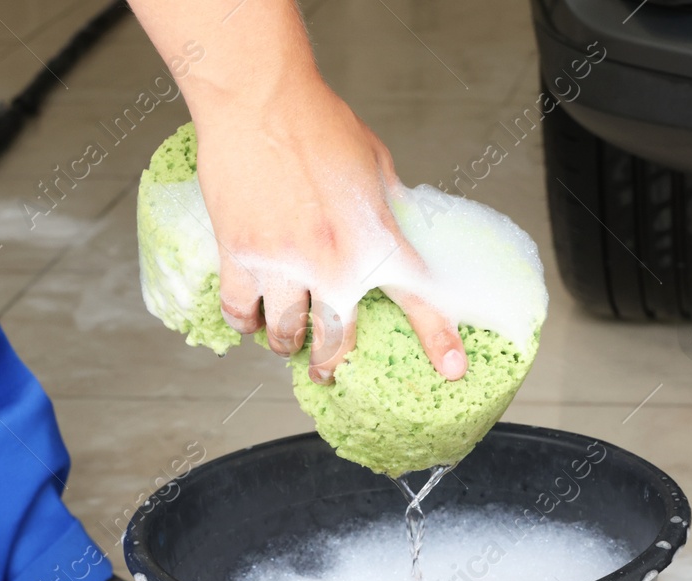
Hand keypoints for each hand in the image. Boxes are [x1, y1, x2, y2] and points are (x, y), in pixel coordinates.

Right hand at [129, 0, 464, 383]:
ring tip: (287, 343)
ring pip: (285, 333)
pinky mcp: (241, 255)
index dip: (438, 339)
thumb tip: (393, 233)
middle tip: (326, 371)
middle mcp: (334, 264)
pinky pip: (239, 310)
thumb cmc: (320, 123)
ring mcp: (285, 264)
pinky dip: (244, 321)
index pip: (418, 300)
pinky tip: (249, 319)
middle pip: (336, 340)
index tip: (452, 370)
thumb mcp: (377, 169)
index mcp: (376, 242)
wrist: (261, 98)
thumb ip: (388, 211)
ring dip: (287, 344)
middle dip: (331, 364)